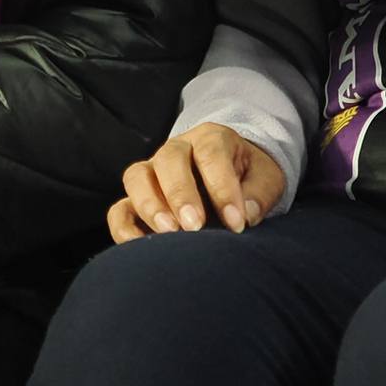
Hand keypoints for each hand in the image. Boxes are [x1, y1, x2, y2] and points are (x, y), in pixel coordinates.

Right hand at [107, 122, 286, 243]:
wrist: (233, 176)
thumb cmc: (249, 177)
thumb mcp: (266, 178)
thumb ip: (260, 193)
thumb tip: (247, 214)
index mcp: (211, 139)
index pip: (211, 155)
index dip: (223, 189)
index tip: (237, 223)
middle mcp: (176, 150)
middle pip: (169, 160)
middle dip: (181, 194)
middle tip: (195, 226)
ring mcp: (152, 172)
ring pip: (137, 177)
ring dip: (149, 205)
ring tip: (168, 234)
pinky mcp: (137, 199)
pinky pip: (119, 209)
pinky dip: (123, 228)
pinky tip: (140, 247)